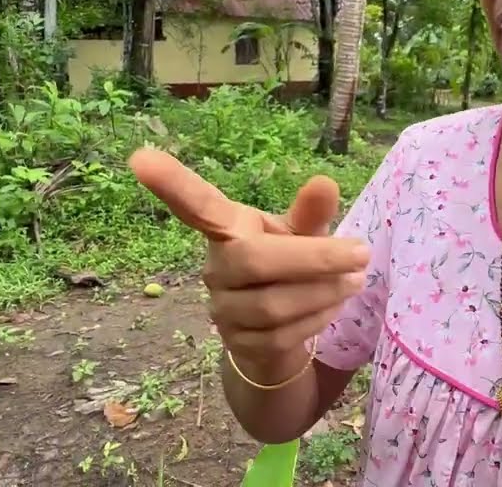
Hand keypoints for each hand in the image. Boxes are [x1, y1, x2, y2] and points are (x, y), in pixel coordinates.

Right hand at [129, 149, 369, 378]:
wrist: (277, 337)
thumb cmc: (287, 268)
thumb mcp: (300, 235)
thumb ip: (310, 213)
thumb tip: (325, 182)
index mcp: (227, 229)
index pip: (196, 206)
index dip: (171, 183)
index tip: (140, 157)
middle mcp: (216, 267)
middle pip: (253, 260)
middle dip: (314, 257)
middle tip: (361, 253)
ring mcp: (223, 310)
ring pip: (273, 304)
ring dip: (325, 291)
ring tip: (356, 279)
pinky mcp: (239, 345)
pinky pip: (282, 334)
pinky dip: (318, 317)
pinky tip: (335, 306)